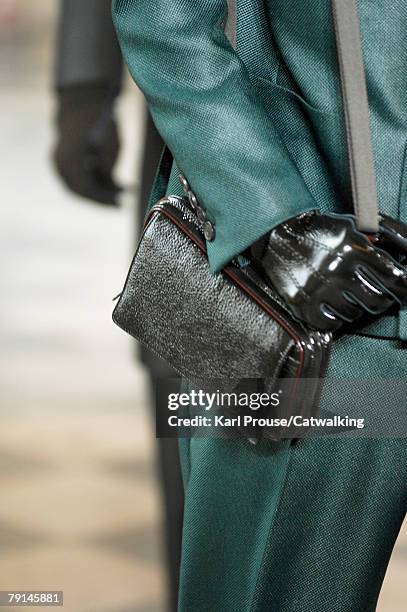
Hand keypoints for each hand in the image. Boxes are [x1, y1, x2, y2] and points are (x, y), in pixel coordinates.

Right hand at [53, 84, 120, 205]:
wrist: (82, 101)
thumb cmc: (99, 121)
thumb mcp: (111, 145)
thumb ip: (108, 169)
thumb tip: (110, 188)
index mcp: (69, 161)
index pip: (85, 188)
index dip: (104, 198)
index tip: (120, 203)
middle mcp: (60, 164)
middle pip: (80, 191)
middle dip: (101, 198)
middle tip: (120, 202)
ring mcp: (59, 163)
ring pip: (79, 186)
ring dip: (99, 190)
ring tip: (120, 190)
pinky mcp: (64, 161)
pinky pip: (78, 178)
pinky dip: (94, 181)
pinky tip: (113, 182)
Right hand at [251, 211, 406, 331]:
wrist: (278, 234)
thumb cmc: (322, 229)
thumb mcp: (355, 225)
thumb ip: (387, 235)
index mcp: (354, 247)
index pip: (395, 277)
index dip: (405, 287)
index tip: (403, 288)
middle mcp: (338, 269)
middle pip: (378, 301)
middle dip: (383, 300)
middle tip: (378, 295)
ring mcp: (319, 288)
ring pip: (355, 314)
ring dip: (357, 308)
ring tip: (349, 296)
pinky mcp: (303, 303)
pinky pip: (331, 324)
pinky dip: (336, 319)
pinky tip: (334, 307)